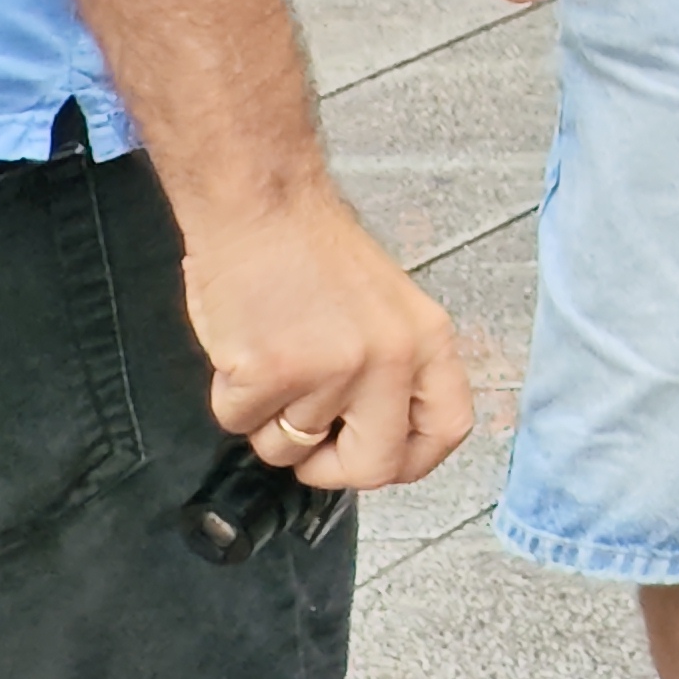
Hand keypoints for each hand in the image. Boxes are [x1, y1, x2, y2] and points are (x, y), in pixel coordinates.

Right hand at [181, 172, 479, 497]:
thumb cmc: (313, 257)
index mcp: (428, 341)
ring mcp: (333, 370)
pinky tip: (243, 349)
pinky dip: (232, 398)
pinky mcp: (272, 373)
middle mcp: (392, 360)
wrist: (263, 209)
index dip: (407, 461)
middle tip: (307, 437)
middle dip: (330, 468)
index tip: (372, 457)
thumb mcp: (388, 311)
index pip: (446, 430)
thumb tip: (376, 442)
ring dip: (269, 420)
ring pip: (290, 450)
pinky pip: (239, 425)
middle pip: (374, 467)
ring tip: (272, 360)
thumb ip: (393, 373)